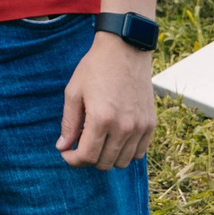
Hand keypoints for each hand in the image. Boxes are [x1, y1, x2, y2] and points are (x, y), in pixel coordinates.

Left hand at [58, 34, 155, 168]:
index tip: (66, 153)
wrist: (124, 50)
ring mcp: (140, 127)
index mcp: (101, 119)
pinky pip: (138, 153)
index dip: (73, 160)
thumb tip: (62, 147)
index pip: (87, 156)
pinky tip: (114, 139)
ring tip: (97, 141)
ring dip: (107, 157)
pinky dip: (125, 152)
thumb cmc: (95, 69)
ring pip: (122, 161)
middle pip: (105, 163)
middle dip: (88, 159)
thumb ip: (69, 123)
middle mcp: (124, 127)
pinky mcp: (151, 124)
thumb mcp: (74, 92)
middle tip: (79, 145)